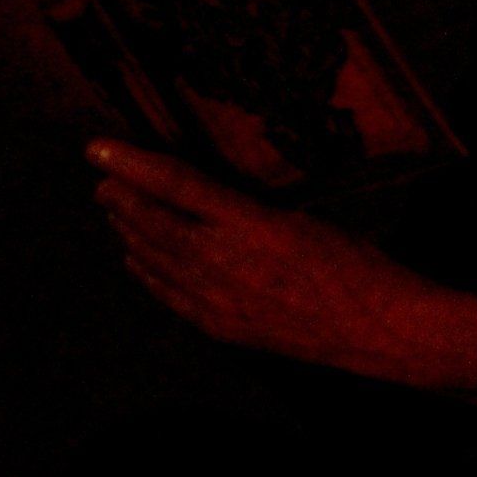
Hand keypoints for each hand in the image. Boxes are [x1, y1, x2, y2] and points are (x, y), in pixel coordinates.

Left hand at [87, 138, 476, 410]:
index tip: (99, 148)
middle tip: (101, 176)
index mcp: (250, 224)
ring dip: (128, 232)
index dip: (132, 164)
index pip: (176, 185)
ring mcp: (219, 300)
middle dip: (122, 198)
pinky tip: (135, 261)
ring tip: (110, 209)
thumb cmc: (355, 264)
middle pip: (154, 224)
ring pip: (155, 261)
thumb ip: (251, 206)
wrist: (377, 329)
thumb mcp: (306, 215)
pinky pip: (171, 297)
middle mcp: (225, 263)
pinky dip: (147, 274)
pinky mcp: (223, 327)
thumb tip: (208, 192)